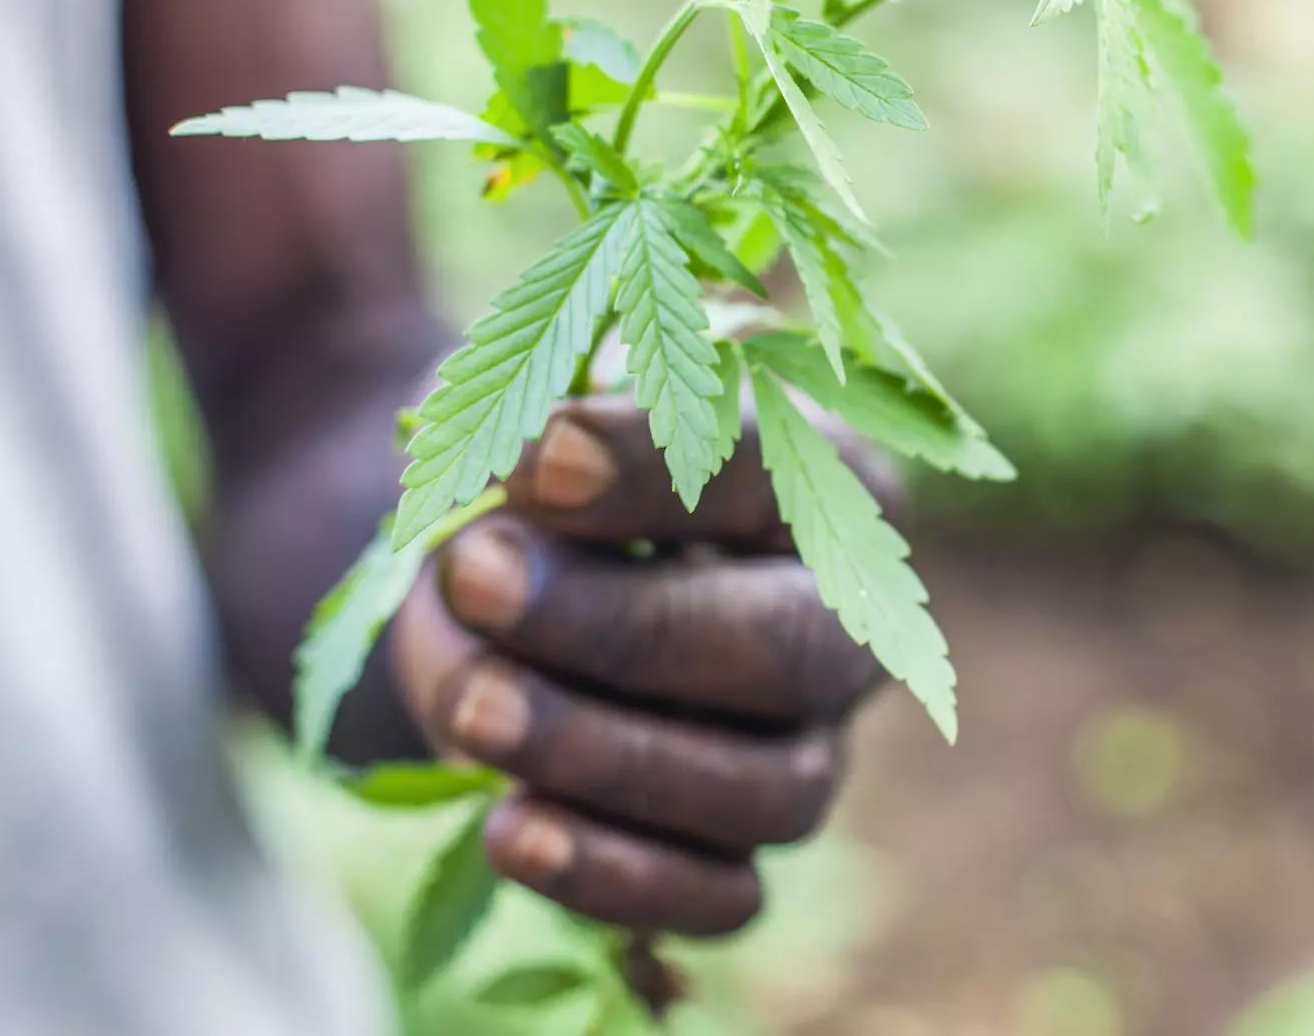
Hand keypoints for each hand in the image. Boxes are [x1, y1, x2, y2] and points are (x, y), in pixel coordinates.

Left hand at [389, 396, 888, 936]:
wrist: (495, 582)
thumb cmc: (542, 474)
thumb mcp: (541, 412)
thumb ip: (550, 420)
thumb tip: (541, 464)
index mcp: (822, 481)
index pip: (771, 469)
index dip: (654, 470)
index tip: (535, 458)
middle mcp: (842, 625)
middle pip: (787, 650)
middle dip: (625, 624)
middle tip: (479, 578)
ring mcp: (805, 752)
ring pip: (765, 790)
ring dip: (608, 755)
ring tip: (470, 706)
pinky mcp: (739, 856)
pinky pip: (718, 900)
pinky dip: (615, 877)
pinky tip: (509, 828)